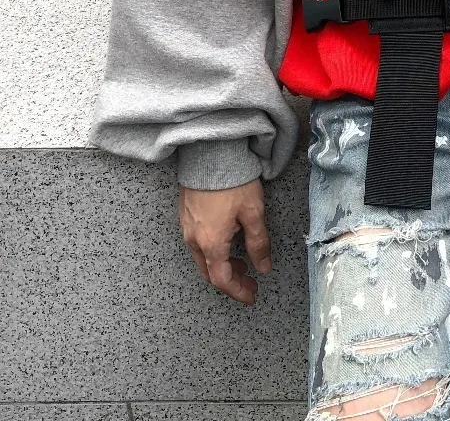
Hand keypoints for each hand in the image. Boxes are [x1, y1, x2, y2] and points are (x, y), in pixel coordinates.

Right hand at [179, 179, 271, 304]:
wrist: (211, 154)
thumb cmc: (233, 182)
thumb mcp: (253, 213)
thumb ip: (259, 243)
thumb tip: (263, 267)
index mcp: (211, 243)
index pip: (222, 280)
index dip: (238, 291)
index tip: (251, 295)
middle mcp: (194, 240)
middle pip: (209, 272)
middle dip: (230, 280)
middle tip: (250, 280)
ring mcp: (187, 228)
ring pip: (202, 258)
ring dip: (221, 265)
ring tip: (241, 260)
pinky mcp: (186, 215)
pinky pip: (197, 243)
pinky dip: (213, 251)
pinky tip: (228, 241)